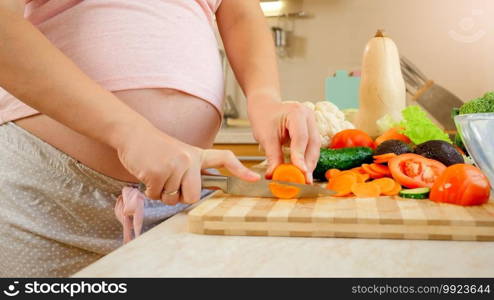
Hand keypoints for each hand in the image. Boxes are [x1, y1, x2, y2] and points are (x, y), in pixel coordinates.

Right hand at [114, 123, 259, 204]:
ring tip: (157, 173)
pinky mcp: (158, 172)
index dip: (240, 170)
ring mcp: (175, 165)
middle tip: (169, 181)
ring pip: (172, 198)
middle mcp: (190, 159)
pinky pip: (157, 196)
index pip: (224, 158)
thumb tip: (199, 190)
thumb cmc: (156, 148)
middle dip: (179, 195)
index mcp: (197, 155)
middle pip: (193, 196)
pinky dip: (150, 190)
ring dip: (161, 192)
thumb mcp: (180, 155)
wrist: (133, 134)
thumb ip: (192, 171)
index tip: (254, 179)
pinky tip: (148, 173)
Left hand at [248, 95, 320, 182]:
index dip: (300, 157)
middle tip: (304, 180)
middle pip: (312, 144)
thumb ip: (273, 157)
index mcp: (296, 113)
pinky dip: (307, 159)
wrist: (265, 106)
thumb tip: (275, 175)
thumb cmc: (263, 117)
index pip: (301, 138)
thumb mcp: (266, 137)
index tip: (300, 172)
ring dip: (309, 163)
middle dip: (308, 164)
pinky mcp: (311, 129)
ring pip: (315, 147)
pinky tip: (303, 170)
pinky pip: (312, 146)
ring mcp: (312, 122)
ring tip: (303, 179)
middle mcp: (308, 116)